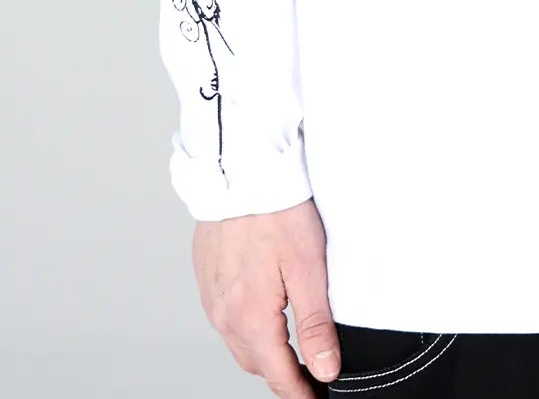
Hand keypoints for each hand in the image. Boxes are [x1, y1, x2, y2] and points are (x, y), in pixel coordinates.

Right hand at [193, 199, 340, 393]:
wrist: (240, 168)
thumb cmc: (277, 210)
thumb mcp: (308, 268)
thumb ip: (315, 324)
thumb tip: (324, 369)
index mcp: (251, 318)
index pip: (279, 375)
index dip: (301, 394)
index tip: (318, 398)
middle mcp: (224, 314)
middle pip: (256, 363)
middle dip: (283, 375)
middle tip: (311, 375)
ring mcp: (211, 296)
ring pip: (239, 342)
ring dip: (264, 351)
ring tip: (290, 348)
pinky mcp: (207, 276)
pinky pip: (226, 316)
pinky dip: (246, 325)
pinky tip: (263, 312)